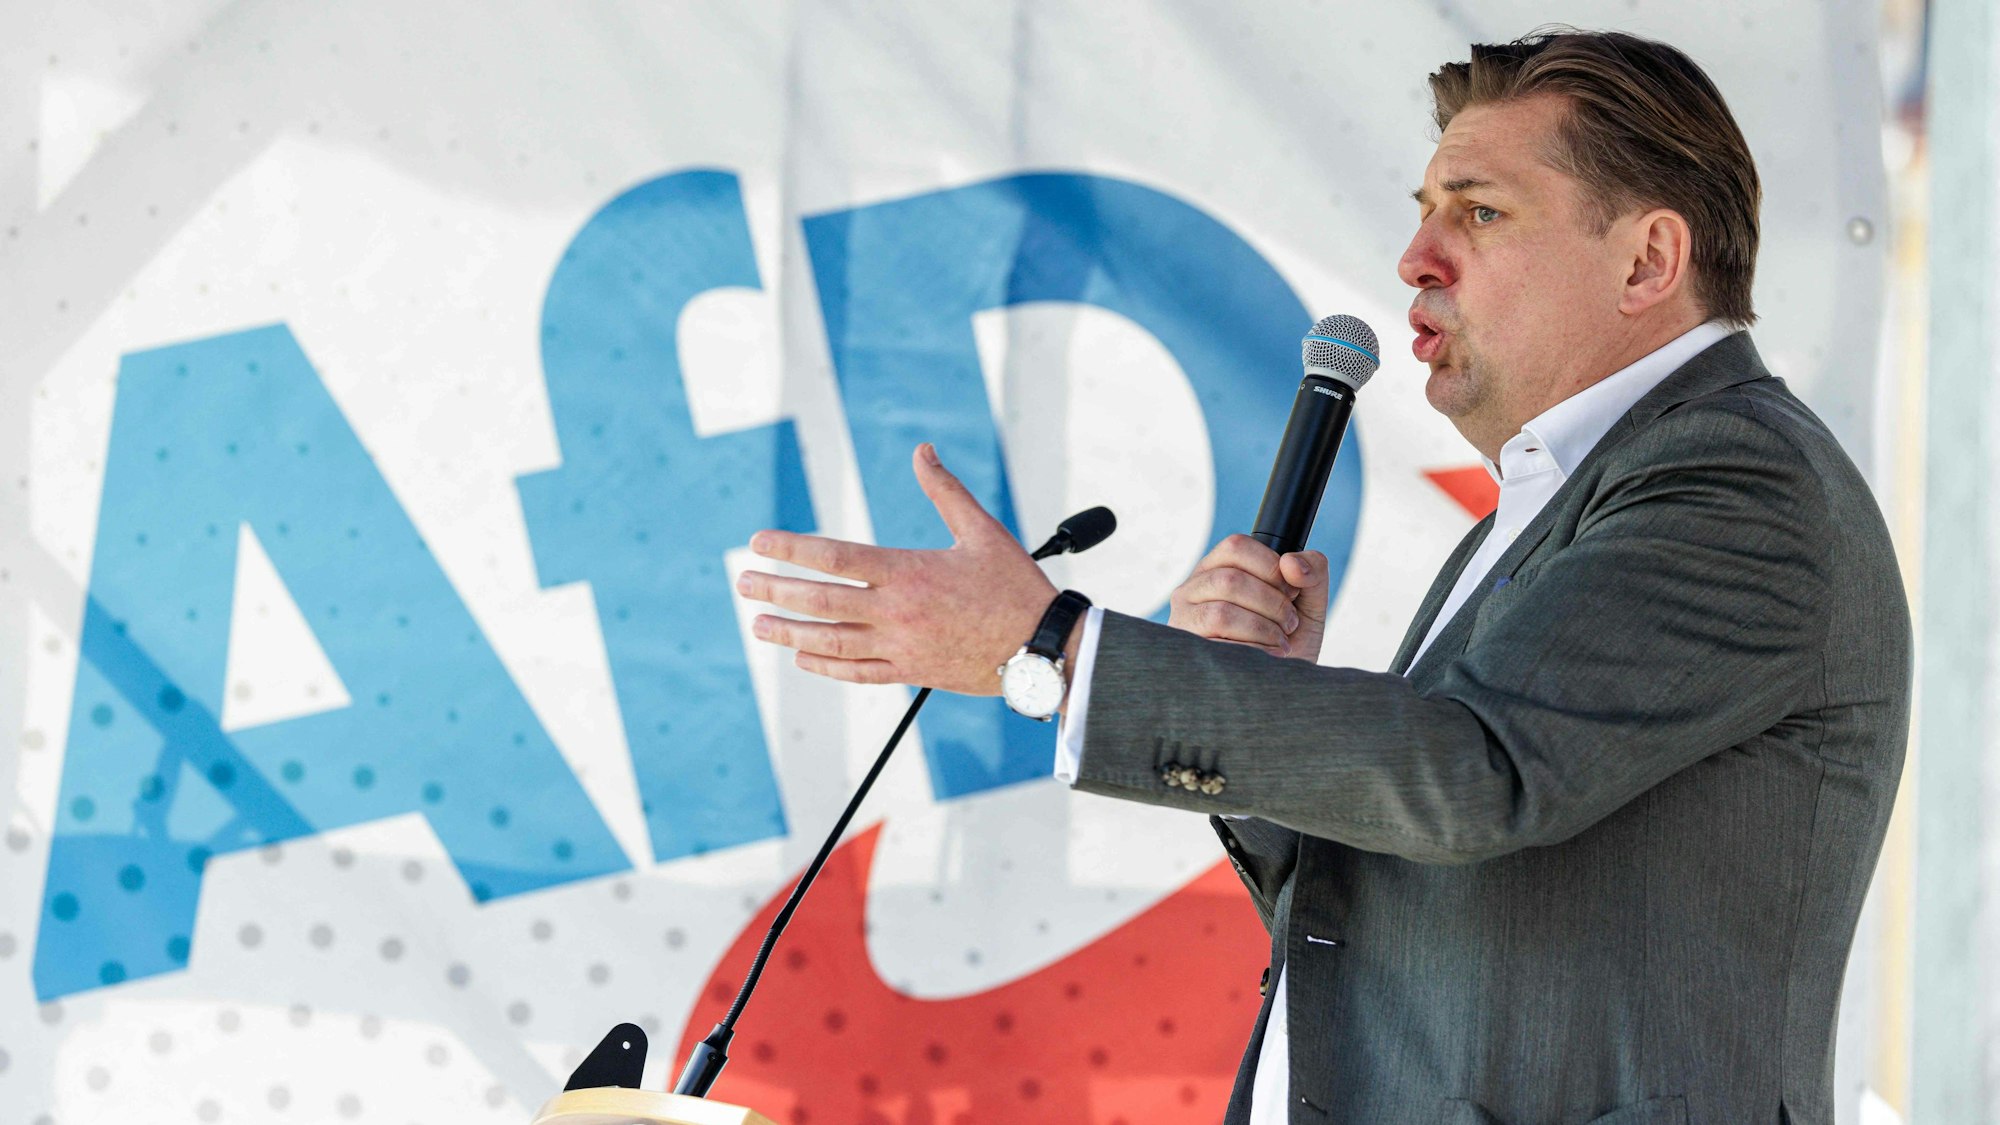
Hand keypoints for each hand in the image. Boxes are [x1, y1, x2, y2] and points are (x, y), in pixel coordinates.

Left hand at [737, 443, 1059, 695]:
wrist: (1045, 647)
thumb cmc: (1015, 586)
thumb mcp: (982, 530)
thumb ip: (945, 490)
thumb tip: (921, 450)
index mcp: (909, 572)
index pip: (834, 557)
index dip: (791, 549)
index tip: (759, 543)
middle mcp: (897, 612)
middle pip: (820, 602)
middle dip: (775, 592)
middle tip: (742, 584)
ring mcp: (901, 647)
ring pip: (830, 643)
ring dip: (789, 634)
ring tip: (760, 624)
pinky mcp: (911, 673)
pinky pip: (857, 673)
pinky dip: (825, 666)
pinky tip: (803, 658)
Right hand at [1167, 534, 1328, 661]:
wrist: (1277, 690)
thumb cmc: (1286, 643)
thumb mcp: (1309, 603)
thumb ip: (1312, 572)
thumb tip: (1291, 564)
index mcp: (1216, 569)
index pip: (1236, 546)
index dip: (1270, 566)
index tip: (1290, 591)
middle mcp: (1192, 591)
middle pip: (1230, 580)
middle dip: (1272, 604)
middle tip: (1290, 623)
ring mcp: (1184, 623)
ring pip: (1222, 614)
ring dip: (1263, 629)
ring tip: (1280, 642)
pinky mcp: (1189, 654)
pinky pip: (1220, 647)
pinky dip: (1254, 652)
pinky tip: (1268, 659)